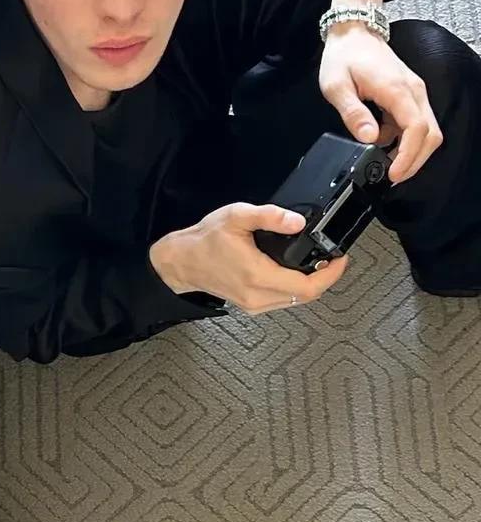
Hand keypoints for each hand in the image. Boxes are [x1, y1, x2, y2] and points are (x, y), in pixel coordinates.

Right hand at [150, 202, 350, 313]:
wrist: (181, 261)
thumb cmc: (204, 240)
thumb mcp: (236, 217)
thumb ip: (269, 216)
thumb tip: (297, 221)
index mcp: (258, 275)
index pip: (309, 286)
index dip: (331, 274)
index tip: (340, 258)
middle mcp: (258, 296)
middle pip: (307, 295)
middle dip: (325, 277)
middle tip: (332, 258)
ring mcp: (254, 304)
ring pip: (296, 300)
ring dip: (311, 283)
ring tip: (318, 263)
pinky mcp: (251, 305)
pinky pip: (284, 300)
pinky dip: (296, 287)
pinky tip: (296, 272)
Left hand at [318, 24, 441, 184]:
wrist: (354, 33)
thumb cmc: (344, 56)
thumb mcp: (336, 86)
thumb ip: (353, 113)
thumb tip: (368, 138)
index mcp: (397, 90)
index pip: (416, 129)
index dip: (408, 156)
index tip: (393, 173)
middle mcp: (413, 92)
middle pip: (430, 135)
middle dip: (414, 160)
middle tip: (392, 176)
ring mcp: (415, 93)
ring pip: (427, 131)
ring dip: (409, 150)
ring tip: (383, 160)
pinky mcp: (410, 95)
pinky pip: (415, 123)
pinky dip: (402, 138)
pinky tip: (381, 140)